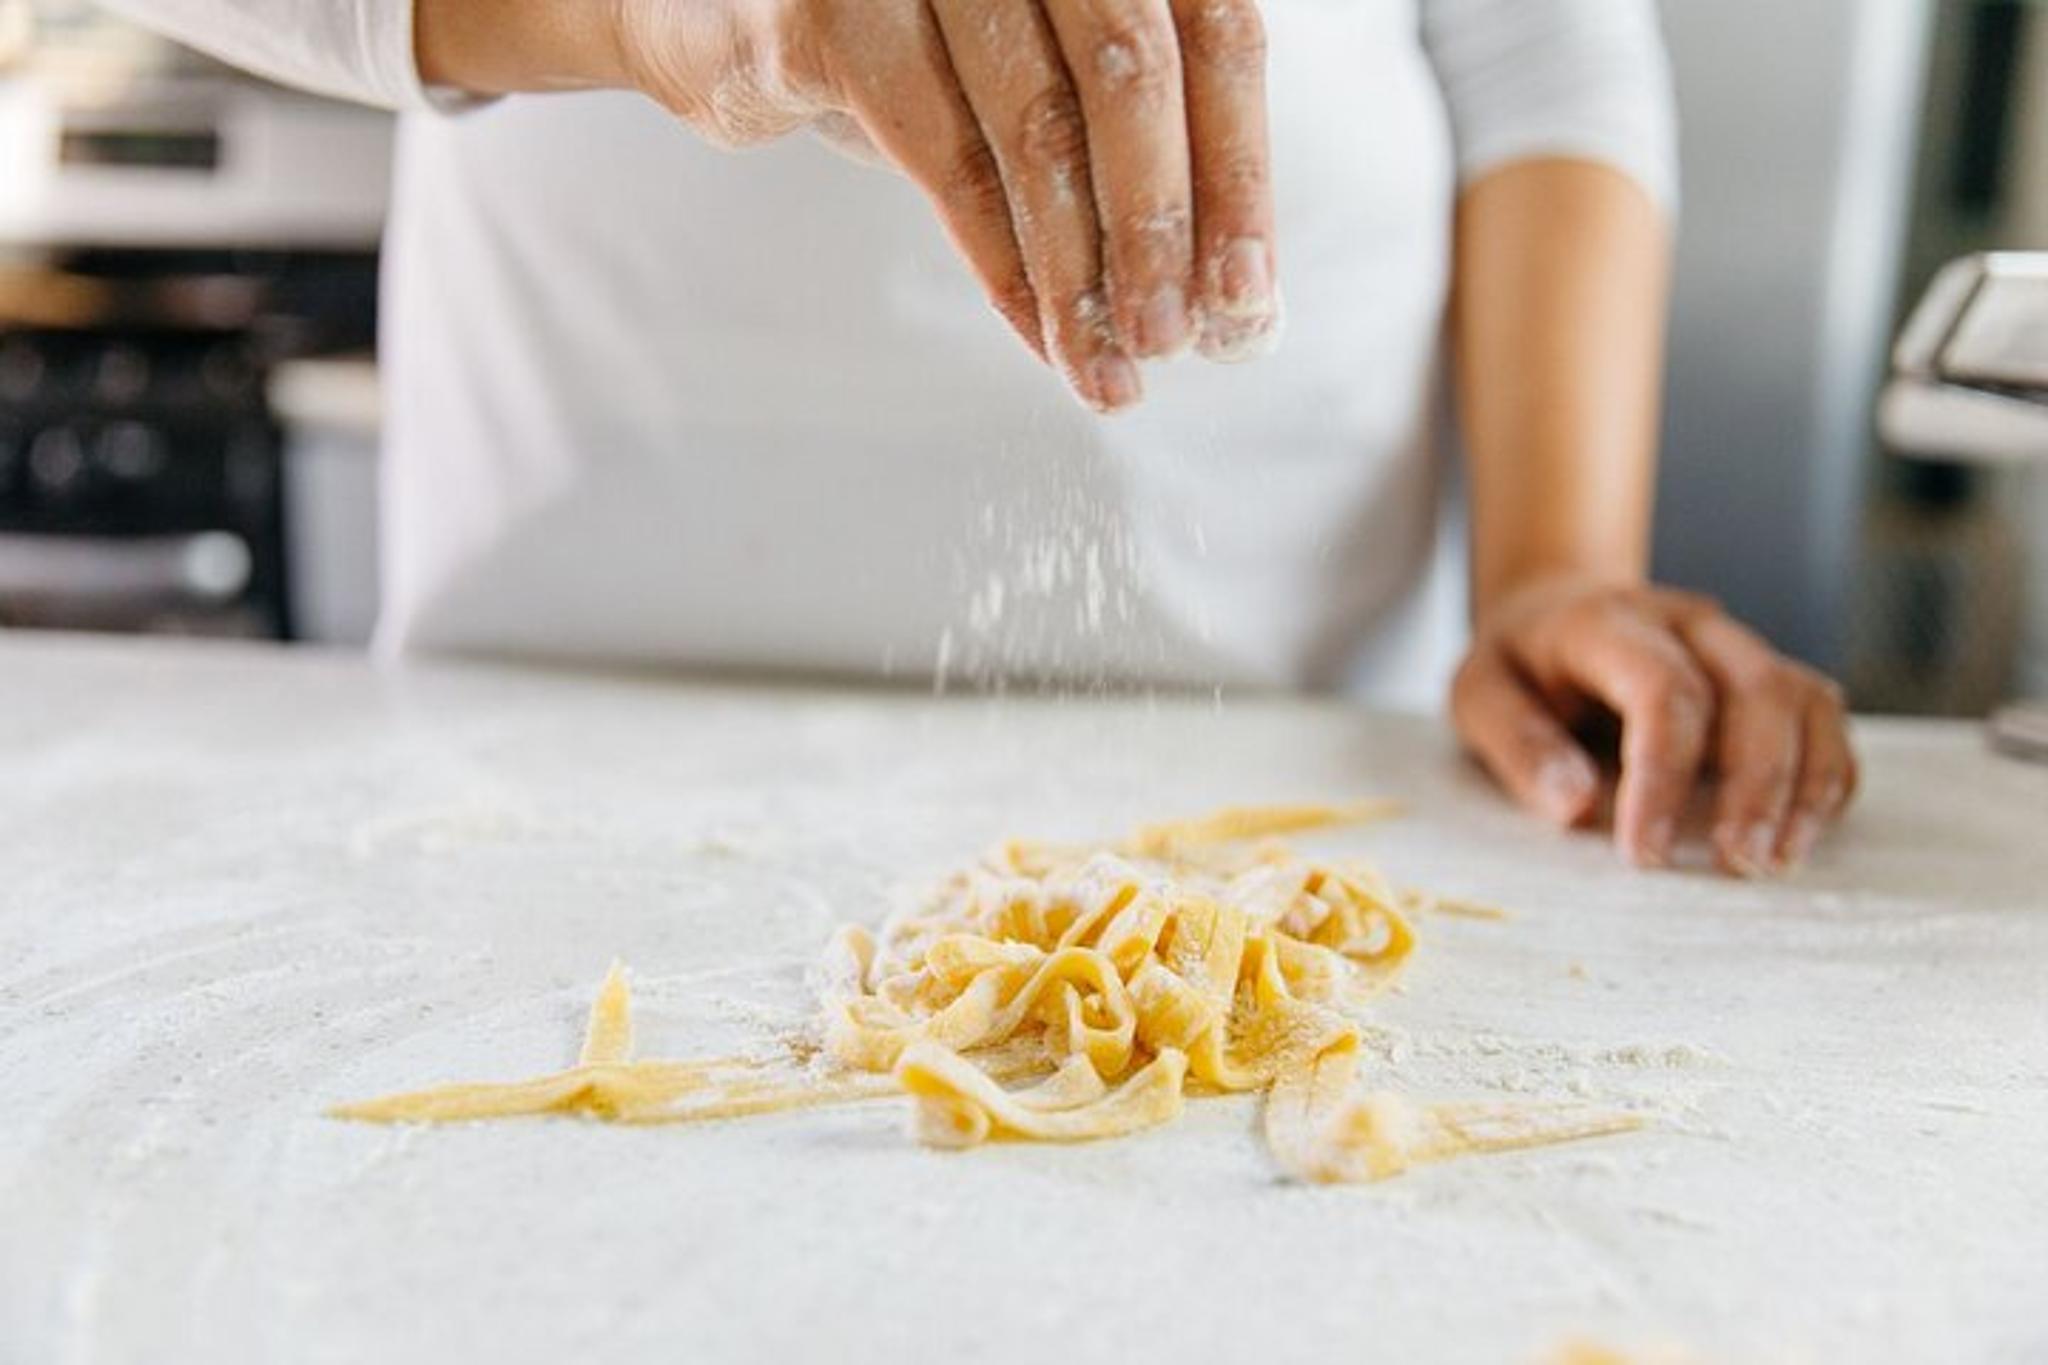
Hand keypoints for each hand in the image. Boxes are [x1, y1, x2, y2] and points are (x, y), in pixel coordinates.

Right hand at [418, 0, 1281, 409]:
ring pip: (1037, 121)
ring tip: (1112, 371)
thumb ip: (1132, 144)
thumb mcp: (1042, 79)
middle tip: (1184, 346)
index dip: (1237, 174)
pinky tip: (1039, 332)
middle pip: (1135, 65)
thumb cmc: (918, 51)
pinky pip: (942, 157)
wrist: (717, 13)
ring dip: (1082, 268)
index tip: (1249, 302)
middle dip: (1165, 227)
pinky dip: (1001, 261)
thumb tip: (1228, 297)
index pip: (1212, 32)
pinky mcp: (833, 9)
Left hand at [1450, 576, 1856, 875]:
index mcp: (1610, 623)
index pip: (1663, 689)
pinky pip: (1820, 718)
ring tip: (1775, 862)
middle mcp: (1689, 623)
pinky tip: (1797, 835)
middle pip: (1757, 689)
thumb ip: (1519, 743)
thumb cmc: (1520, 667)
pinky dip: (1823, 776)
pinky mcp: (1765, 676)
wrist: (1556, 612)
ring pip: (1803, 699)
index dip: (1663, 776)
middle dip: (1758, 785)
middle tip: (1739, 865)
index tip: (1646, 855)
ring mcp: (1736, 645)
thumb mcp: (1480, 696)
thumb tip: (1576, 805)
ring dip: (1804, 785)